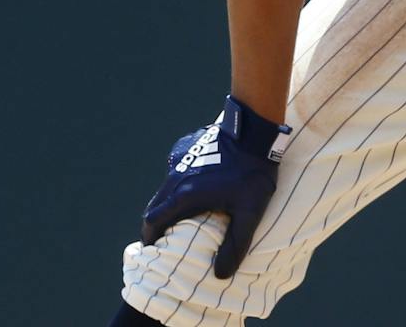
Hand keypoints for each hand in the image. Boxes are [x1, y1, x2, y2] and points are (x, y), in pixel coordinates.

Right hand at [140, 96, 290, 278]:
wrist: (254, 130)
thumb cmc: (253, 173)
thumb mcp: (250, 213)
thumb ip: (235, 245)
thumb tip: (220, 275)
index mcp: (183, 196)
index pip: (152, 222)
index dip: (151, 239)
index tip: (155, 251)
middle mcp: (175, 177)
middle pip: (155, 205)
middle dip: (157, 224)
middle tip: (168, 237)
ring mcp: (179, 159)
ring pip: (166, 187)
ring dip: (169, 202)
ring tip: (184, 214)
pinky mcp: (187, 146)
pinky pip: (176, 168)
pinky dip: (180, 182)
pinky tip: (198, 184)